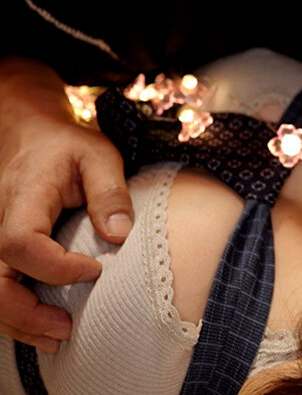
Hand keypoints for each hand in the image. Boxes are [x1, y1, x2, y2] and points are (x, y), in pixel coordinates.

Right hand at [0, 56, 132, 350]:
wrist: (31, 135)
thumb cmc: (67, 145)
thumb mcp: (98, 155)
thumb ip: (110, 192)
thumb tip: (120, 236)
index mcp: (22, 201)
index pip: (21, 245)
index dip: (56, 268)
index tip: (96, 270)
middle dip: (26, 313)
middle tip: (67, 329)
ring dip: (20, 322)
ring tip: (60, 338)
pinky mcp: (2, 251)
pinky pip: (0, 287)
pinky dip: (17, 314)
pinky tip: (44, 329)